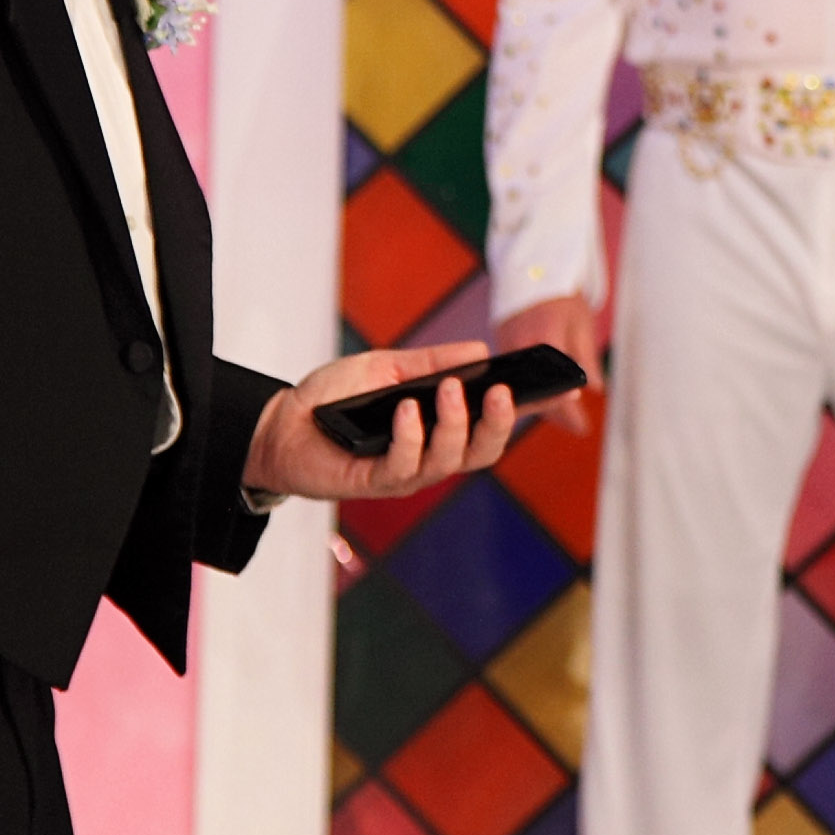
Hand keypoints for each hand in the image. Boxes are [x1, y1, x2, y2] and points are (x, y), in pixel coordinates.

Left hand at [242, 340, 521, 500]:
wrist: (281, 423)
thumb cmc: (332, 399)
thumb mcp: (385, 368)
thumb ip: (429, 363)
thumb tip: (478, 351)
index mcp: (438, 429)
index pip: (489, 424)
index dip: (523, 412)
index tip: (553, 389)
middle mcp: (429, 456)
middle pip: (482, 452)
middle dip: (500, 425)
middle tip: (505, 393)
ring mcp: (404, 473)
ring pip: (449, 461)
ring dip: (456, 425)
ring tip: (454, 390)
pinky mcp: (374, 482)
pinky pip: (404, 466)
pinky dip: (411, 436)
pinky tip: (407, 410)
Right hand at [490, 297, 601, 430]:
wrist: (532, 271)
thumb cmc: (559, 295)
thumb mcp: (580, 323)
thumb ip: (586, 357)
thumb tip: (597, 388)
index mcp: (542, 339)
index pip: (554, 384)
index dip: (567, 409)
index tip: (582, 426)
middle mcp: (519, 347)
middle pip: (534, 392)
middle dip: (555, 412)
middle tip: (578, 426)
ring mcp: (506, 349)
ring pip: (523, 387)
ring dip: (541, 403)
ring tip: (566, 419)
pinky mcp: (501, 349)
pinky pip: (515, 378)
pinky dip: (530, 388)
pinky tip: (544, 397)